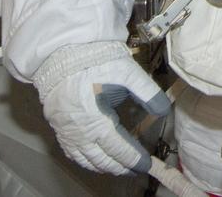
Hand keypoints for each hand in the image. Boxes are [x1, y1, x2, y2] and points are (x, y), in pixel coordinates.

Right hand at [34, 42, 169, 174]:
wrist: (61, 52)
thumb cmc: (94, 61)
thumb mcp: (127, 72)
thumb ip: (147, 93)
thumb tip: (164, 111)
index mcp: (96, 121)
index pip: (119, 150)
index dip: (135, 160)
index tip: (147, 165)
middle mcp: (79, 133)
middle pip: (103, 160)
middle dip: (122, 167)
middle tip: (137, 168)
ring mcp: (66, 132)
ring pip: (87, 161)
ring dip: (105, 166)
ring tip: (120, 166)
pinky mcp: (58, 127)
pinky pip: (72, 153)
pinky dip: (86, 161)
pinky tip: (95, 159)